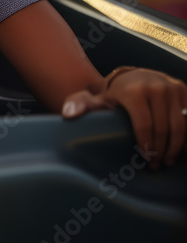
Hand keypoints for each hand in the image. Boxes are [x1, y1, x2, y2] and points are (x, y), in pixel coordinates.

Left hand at [62, 68, 186, 167]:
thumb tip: (68, 114)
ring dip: (176, 147)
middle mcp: (155, 87)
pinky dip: (185, 136)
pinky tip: (179, 148)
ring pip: (181, 125)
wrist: (135, 77)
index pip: (145, 125)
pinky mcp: (184, 90)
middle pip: (163, 128)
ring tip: (167, 160)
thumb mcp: (96, 100)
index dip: (146, 146)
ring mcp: (172, 87)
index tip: (145, 160)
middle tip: (156, 164)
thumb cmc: (114, 95)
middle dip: (160, 151)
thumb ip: (80, 105)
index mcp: (133, 91)